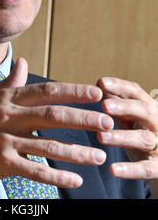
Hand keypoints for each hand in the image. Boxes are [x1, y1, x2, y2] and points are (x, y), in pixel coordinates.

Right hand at [0, 58, 113, 197]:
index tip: (96, 94)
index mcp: (6, 99)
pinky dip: (56, 176)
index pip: (45, 91)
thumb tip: (23, 62)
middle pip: (53, 115)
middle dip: (84, 118)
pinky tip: (74, 180)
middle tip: (107, 123)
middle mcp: (7, 116)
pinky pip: (34, 171)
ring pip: (49, 145)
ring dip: (77, 152)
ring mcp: (4, 140)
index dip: (73, 91)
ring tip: (98, 156)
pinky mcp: (0, 163)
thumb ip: (7, 83)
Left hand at [97, 77, 157, 196]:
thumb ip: (118, 103)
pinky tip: (112, 169)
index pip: (136, 92)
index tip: (101, 82)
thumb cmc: (142, 135)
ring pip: (143, 139)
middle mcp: (157, 123)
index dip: (120, 86)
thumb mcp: (132, 118)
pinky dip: (130, 170)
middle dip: (125, 107)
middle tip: (104, 106)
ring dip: (122, 137)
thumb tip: (100, 84)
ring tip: (101, 137)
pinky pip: (146, 169)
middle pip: (144, 111)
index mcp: (149, 108)